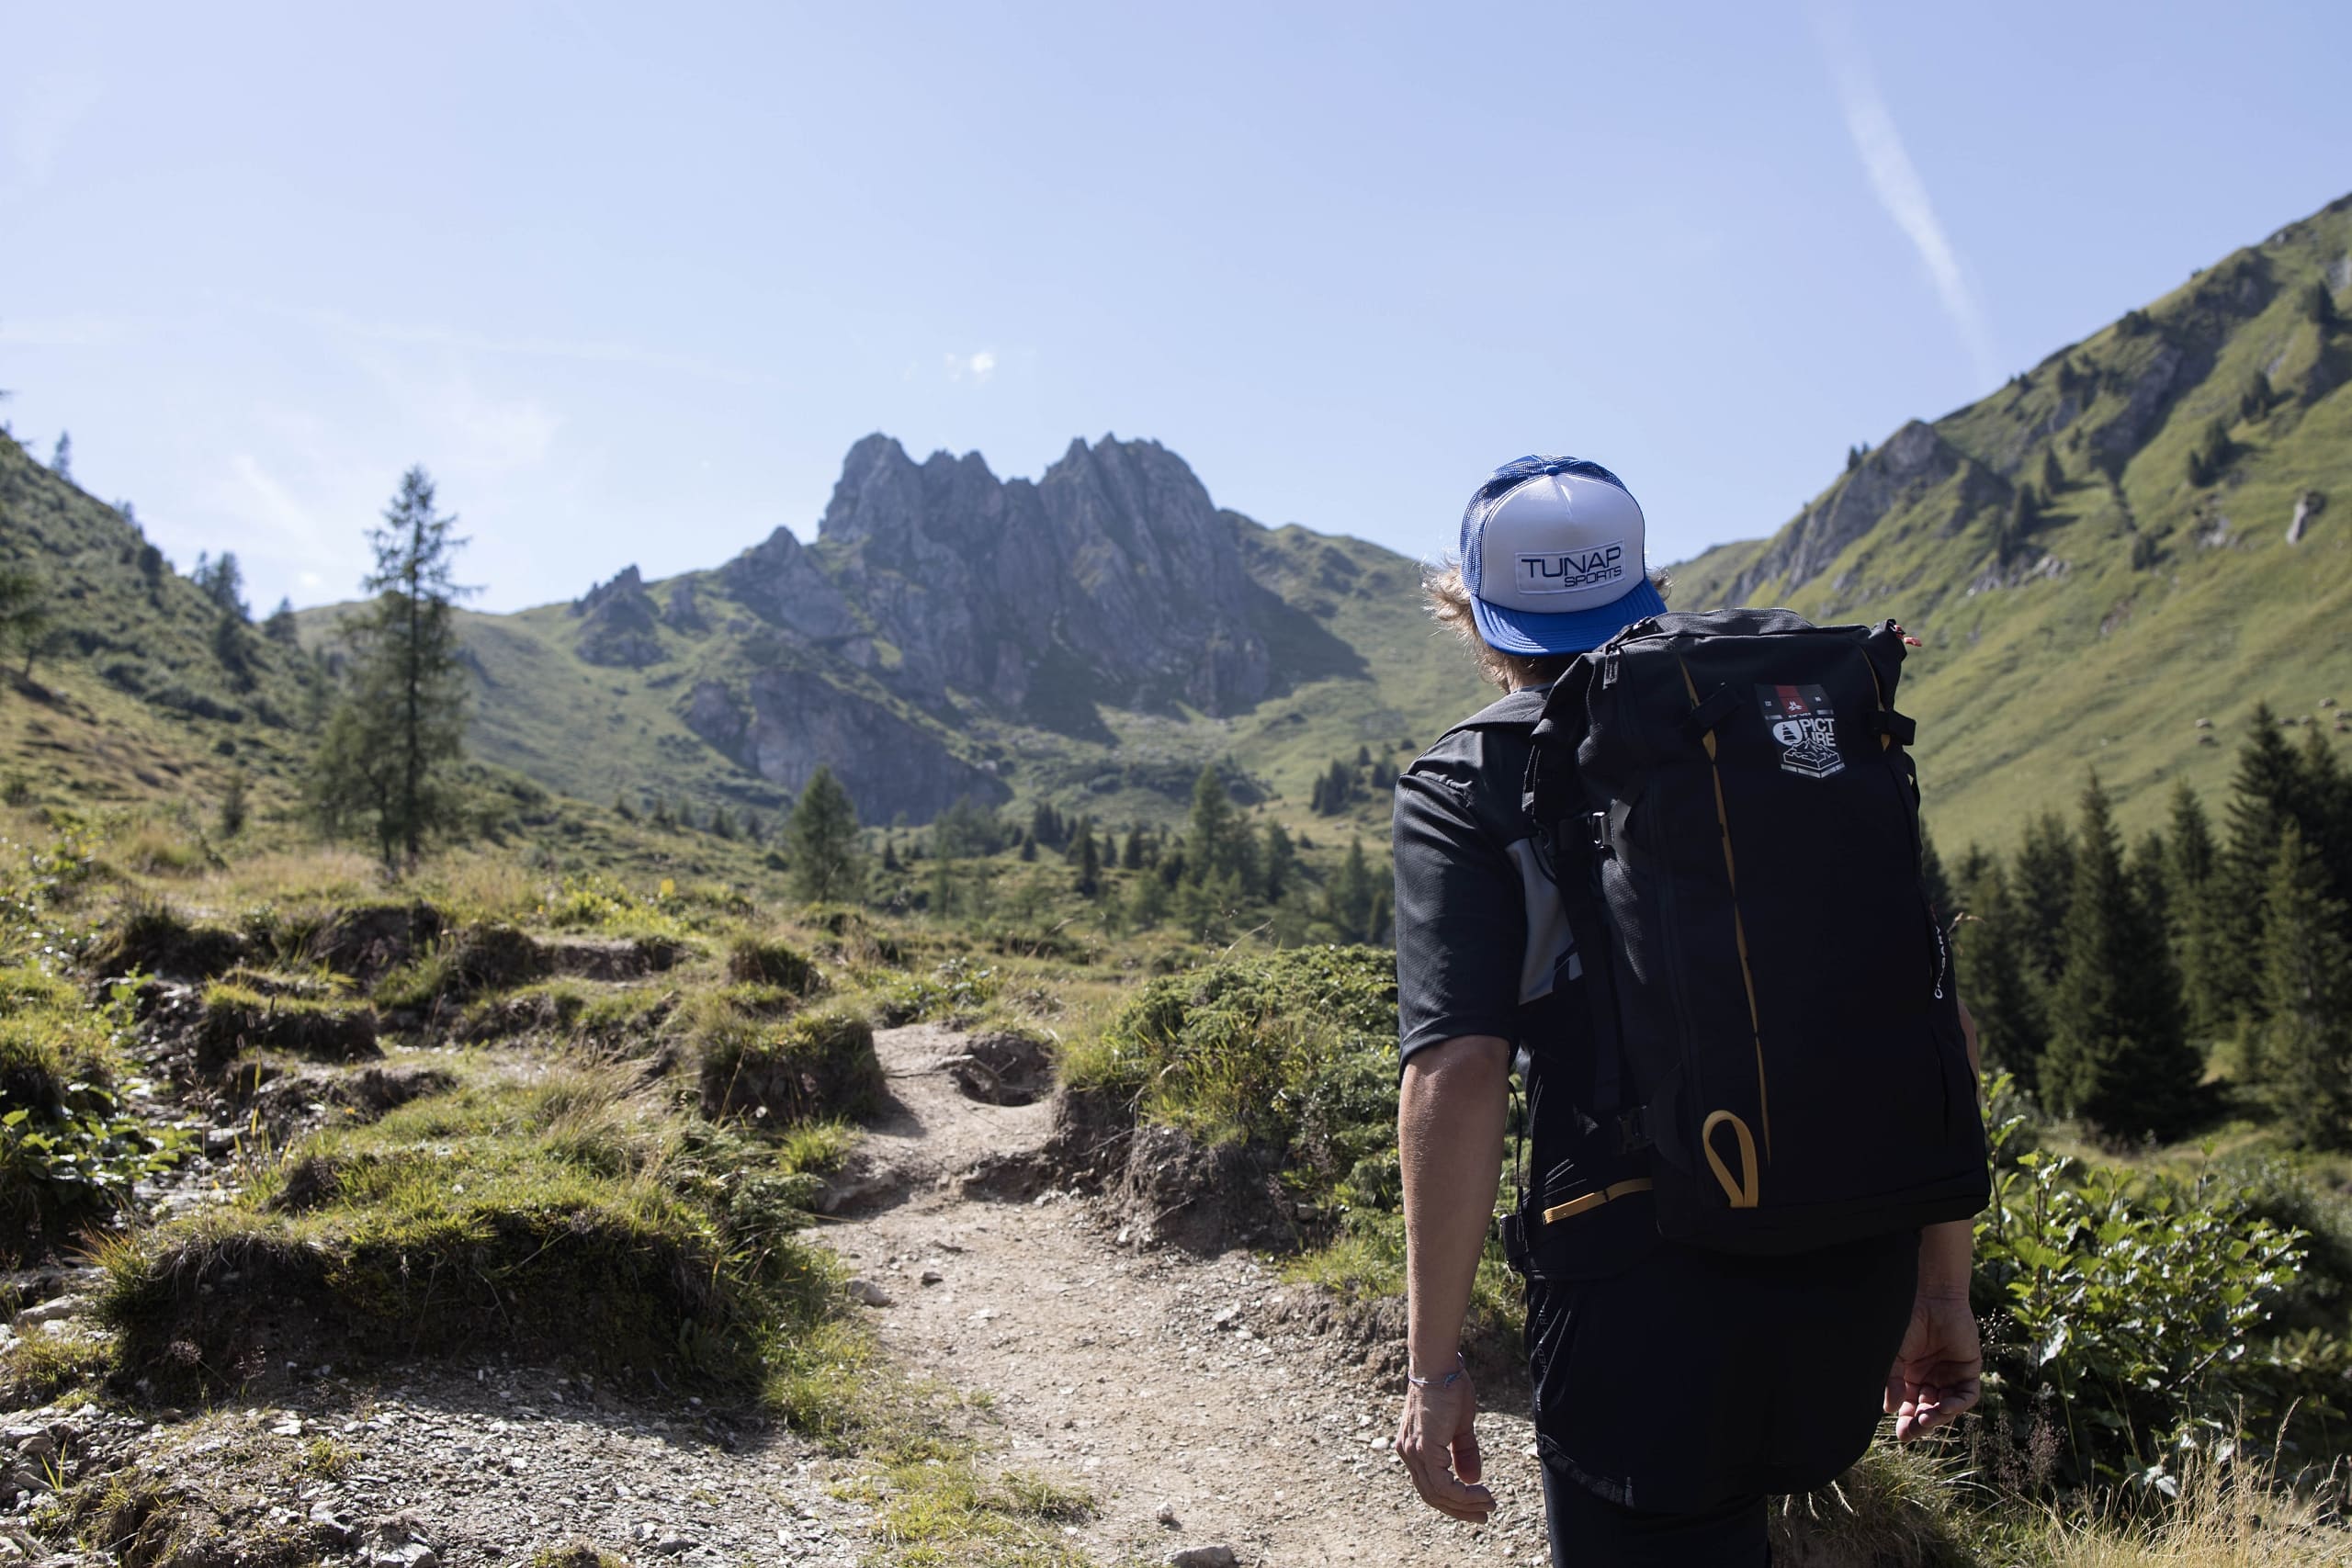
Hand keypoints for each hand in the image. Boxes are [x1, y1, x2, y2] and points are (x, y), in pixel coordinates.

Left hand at [1395, 1362, 1494, 1522]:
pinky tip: (1480, 1493)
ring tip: (1488, 1505)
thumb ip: (1463, 1453)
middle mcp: (1408, 1453)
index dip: (1453, 1502)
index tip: (1477, 1507)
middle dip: (1460, 1510)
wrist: (1439, 1366)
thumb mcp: (1459, 1426)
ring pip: (1436, 1493)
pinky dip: (1462, 1494)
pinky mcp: (1423, 1448)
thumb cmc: (1449, 1388)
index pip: (1430, 1486)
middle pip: (1431, 1495)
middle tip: (1484, 1516)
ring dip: (1464, 1504)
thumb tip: (1472, 1480)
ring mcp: (1413, 1451)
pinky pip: (1442, 1484)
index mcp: (1414, 1448)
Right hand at [1886, 1291, 1981, 1440]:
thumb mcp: (1894, 1355)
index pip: (1909, 1407)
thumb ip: (1893, 1381)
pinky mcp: (1968, 1370)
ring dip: (1940, 1415)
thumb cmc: (1907, 1322)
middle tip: (1915, 1429)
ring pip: (1947, 1406)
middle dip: (1922, 1423)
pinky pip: (1966, 1395)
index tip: (1902, 1435)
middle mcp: (1930, 1379)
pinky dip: (1958, 1404)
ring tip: (1929, 1417)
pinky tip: (1946, 1406)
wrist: (1931, 1298)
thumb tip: (1890, 1410)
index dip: (1907, 1422)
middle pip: (1928, 1411)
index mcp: (1910, 1378)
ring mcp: (1950, 1376)